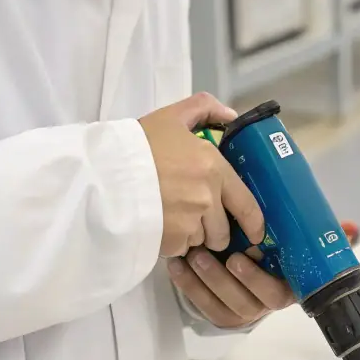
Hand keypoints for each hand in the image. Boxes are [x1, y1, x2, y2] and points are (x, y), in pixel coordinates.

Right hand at [138, 93, 264, 257]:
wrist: (104, 174)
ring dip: (190, 236)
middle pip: (222, 231)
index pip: (247, 206)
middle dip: (212, 230)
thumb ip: (204, 109)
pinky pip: (179, 250)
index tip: (256, 235)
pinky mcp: (170, 241)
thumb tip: (231, 116)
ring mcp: (189, 223)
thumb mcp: (171, 117)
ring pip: (200, 241)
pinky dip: (171, 243)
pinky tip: (157, 226)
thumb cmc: (138, 145)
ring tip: (170, 219)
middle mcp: (207, 198)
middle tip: (194, 219)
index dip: (254, 224)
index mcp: (214, 169)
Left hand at [167, 247, 293, 328]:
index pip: (273, 293)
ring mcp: (241, 316)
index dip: (253, 279)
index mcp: (285, 290)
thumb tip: (249, 233)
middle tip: (199, 254)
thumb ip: (266, 242)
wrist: (259, 266)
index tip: (235, 257)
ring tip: (185, 258)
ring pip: (220, 308)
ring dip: (199, 283)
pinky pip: (203, 307)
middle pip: (242, 304)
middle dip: (218, 279)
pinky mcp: (222, 317)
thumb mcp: (273, 244)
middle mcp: (264, 308)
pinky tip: (175, 267)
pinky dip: (188, 286)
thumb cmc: (270, 248)